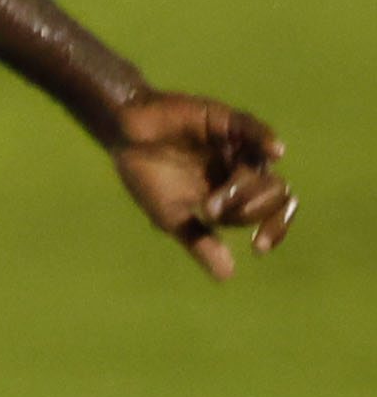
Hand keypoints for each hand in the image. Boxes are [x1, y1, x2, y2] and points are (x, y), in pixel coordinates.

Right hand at [109, 92, 295, 280]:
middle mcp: (241, 169)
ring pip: (261, 169)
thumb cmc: (146, 176)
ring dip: (243, 189)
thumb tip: (227, 276)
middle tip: (215, 216)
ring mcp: (236, 145)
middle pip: (274, 192)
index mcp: (234, 194)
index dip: (272, 230)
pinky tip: (274, 152)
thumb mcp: (171, 216)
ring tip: (210, 203)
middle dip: (252, 211)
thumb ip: (200, 241)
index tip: (258, 249)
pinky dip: (265, 139)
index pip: (268, 213)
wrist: (122, 137)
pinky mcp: (225, 120)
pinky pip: (252, 129)